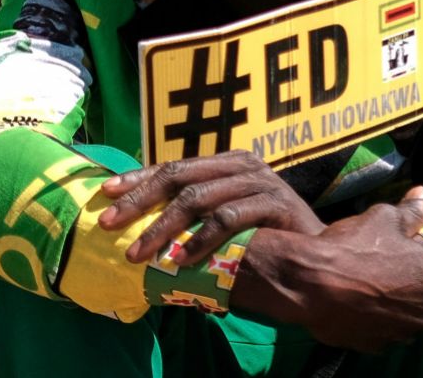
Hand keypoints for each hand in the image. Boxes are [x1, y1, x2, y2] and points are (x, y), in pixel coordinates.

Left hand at [99, 150, 323, 265]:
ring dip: (164, 227)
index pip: (174, 166)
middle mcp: (242, 165)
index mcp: (227, 163)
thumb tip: (142, 230)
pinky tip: (181, 259)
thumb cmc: (267, 240)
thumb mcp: (226, 223)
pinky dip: (201, 240)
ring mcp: (260, 181)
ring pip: (199, 198)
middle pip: (180, 176)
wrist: (318, 255)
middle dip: (140, 201)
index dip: (138, 178)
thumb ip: (196, 218)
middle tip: (110, 225)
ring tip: (140, 253)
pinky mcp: (274, 203)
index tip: (105, 192)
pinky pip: (228, 219)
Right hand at [231, 186, 422, 351]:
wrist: (311, 283)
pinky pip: (392, 333)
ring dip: (413, 310)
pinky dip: (387, 321)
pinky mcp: (379, 346)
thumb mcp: (384, 218)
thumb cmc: (356, 246)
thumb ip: (410, 213)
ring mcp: (406, 334)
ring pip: (420, 325)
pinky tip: (366, 302)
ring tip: (389, 287)